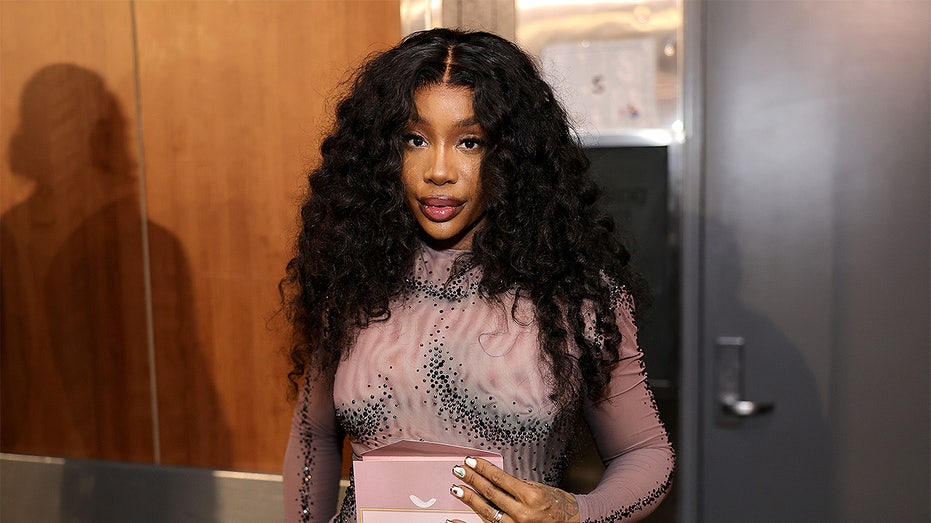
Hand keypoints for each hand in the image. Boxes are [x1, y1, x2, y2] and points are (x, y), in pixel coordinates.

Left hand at [447, 456, 579, 522]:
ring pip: (486, 512)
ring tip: (456, 489)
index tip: (470, 462)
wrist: (572, 522)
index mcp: (531, 497)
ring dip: (469, 499)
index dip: (483, 469)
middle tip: (458, 471)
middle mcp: (522, 513)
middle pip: (490, 494)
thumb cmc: (557, 505)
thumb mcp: (539, 489)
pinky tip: (454, 521)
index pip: (499, 479)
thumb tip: (493, 478)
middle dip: (472, 480)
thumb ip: (517, 486)